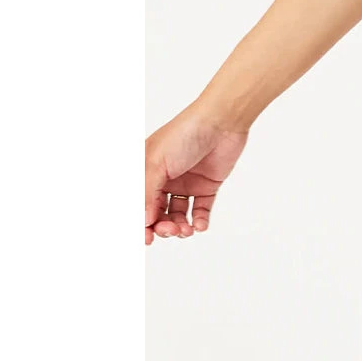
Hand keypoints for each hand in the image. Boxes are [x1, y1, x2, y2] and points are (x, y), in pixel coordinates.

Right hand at [145, 104, 249, 244]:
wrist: (222, 121)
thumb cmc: (184, 133)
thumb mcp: (156, 163)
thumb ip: (147, 193)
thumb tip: (143, 222)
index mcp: (146, 172)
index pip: (139, 204)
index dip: (140, 224)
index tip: (146, 239)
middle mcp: (164, 180)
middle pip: (157, 214)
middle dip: (161, 227)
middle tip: (169, 230)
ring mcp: (186, 183)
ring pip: (177, 216)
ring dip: (179, 227)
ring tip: (185, 229)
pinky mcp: (207, 185)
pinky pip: (200, 210)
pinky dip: (198, 221)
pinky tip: (199, 225)